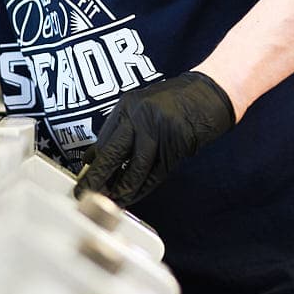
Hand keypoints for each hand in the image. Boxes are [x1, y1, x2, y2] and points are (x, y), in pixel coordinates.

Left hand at [75, 71, 235, 206]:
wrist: (210, 92)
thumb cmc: (173, 101)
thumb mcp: (140, 107)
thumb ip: (119, 130)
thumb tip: (94, 156)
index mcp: (128, 106)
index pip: (104, 139)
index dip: (93, 162)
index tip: (83, 177)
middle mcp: (141, 118)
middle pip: (114, 152)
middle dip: (98, 177)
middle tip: (85, 193)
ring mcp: (160, 132)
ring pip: (136, 167)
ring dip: (122, 188)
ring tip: (110, 200)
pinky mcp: (177, 146)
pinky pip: (156, 172)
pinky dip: (142, 187)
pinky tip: (131, 196)